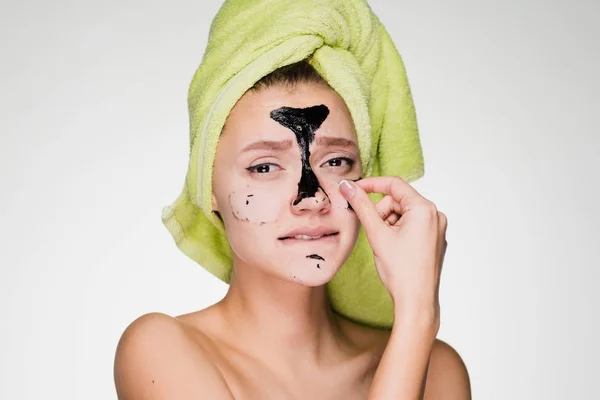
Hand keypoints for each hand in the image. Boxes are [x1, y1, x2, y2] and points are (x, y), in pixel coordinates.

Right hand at [338, 177, 447, 323]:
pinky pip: (412, 225)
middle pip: (398, 200)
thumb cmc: (401, 271)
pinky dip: (398, 232)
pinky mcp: (434, 240)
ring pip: (403, 214)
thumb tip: (347, 186)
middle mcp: (435, 215)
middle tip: (374, 233)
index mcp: (424, 209)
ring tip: (385, 245)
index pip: (394, 184)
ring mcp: (437, 228)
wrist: (416, 301)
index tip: (354, 190)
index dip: (371, 185)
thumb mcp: (377, 234)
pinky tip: (394, 250)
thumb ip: (361, 206)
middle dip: (381, 213)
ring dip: (389, 224)